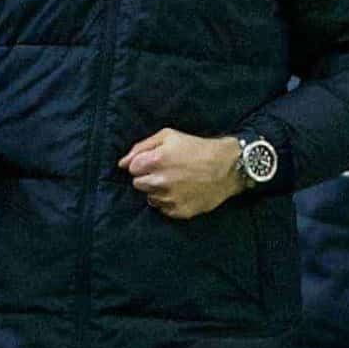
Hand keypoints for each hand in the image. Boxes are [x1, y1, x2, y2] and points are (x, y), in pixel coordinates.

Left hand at [117, 128, 243, 219]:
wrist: (227, 167)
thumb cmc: (196, 148)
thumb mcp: (168, 136)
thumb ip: (141, 147)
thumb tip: (121, 163)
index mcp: (156, 161)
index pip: (131, 168)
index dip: (142, 163)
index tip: (154, 161)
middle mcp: (160, 182)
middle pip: (137, 184)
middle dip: (147, 177)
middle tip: (165, 170)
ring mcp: (170, 199)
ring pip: (150, 197)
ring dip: (157, 190)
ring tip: (175, 181)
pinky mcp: (179, 211)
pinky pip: (163, 209)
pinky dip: (168, 201)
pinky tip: (181, 191)